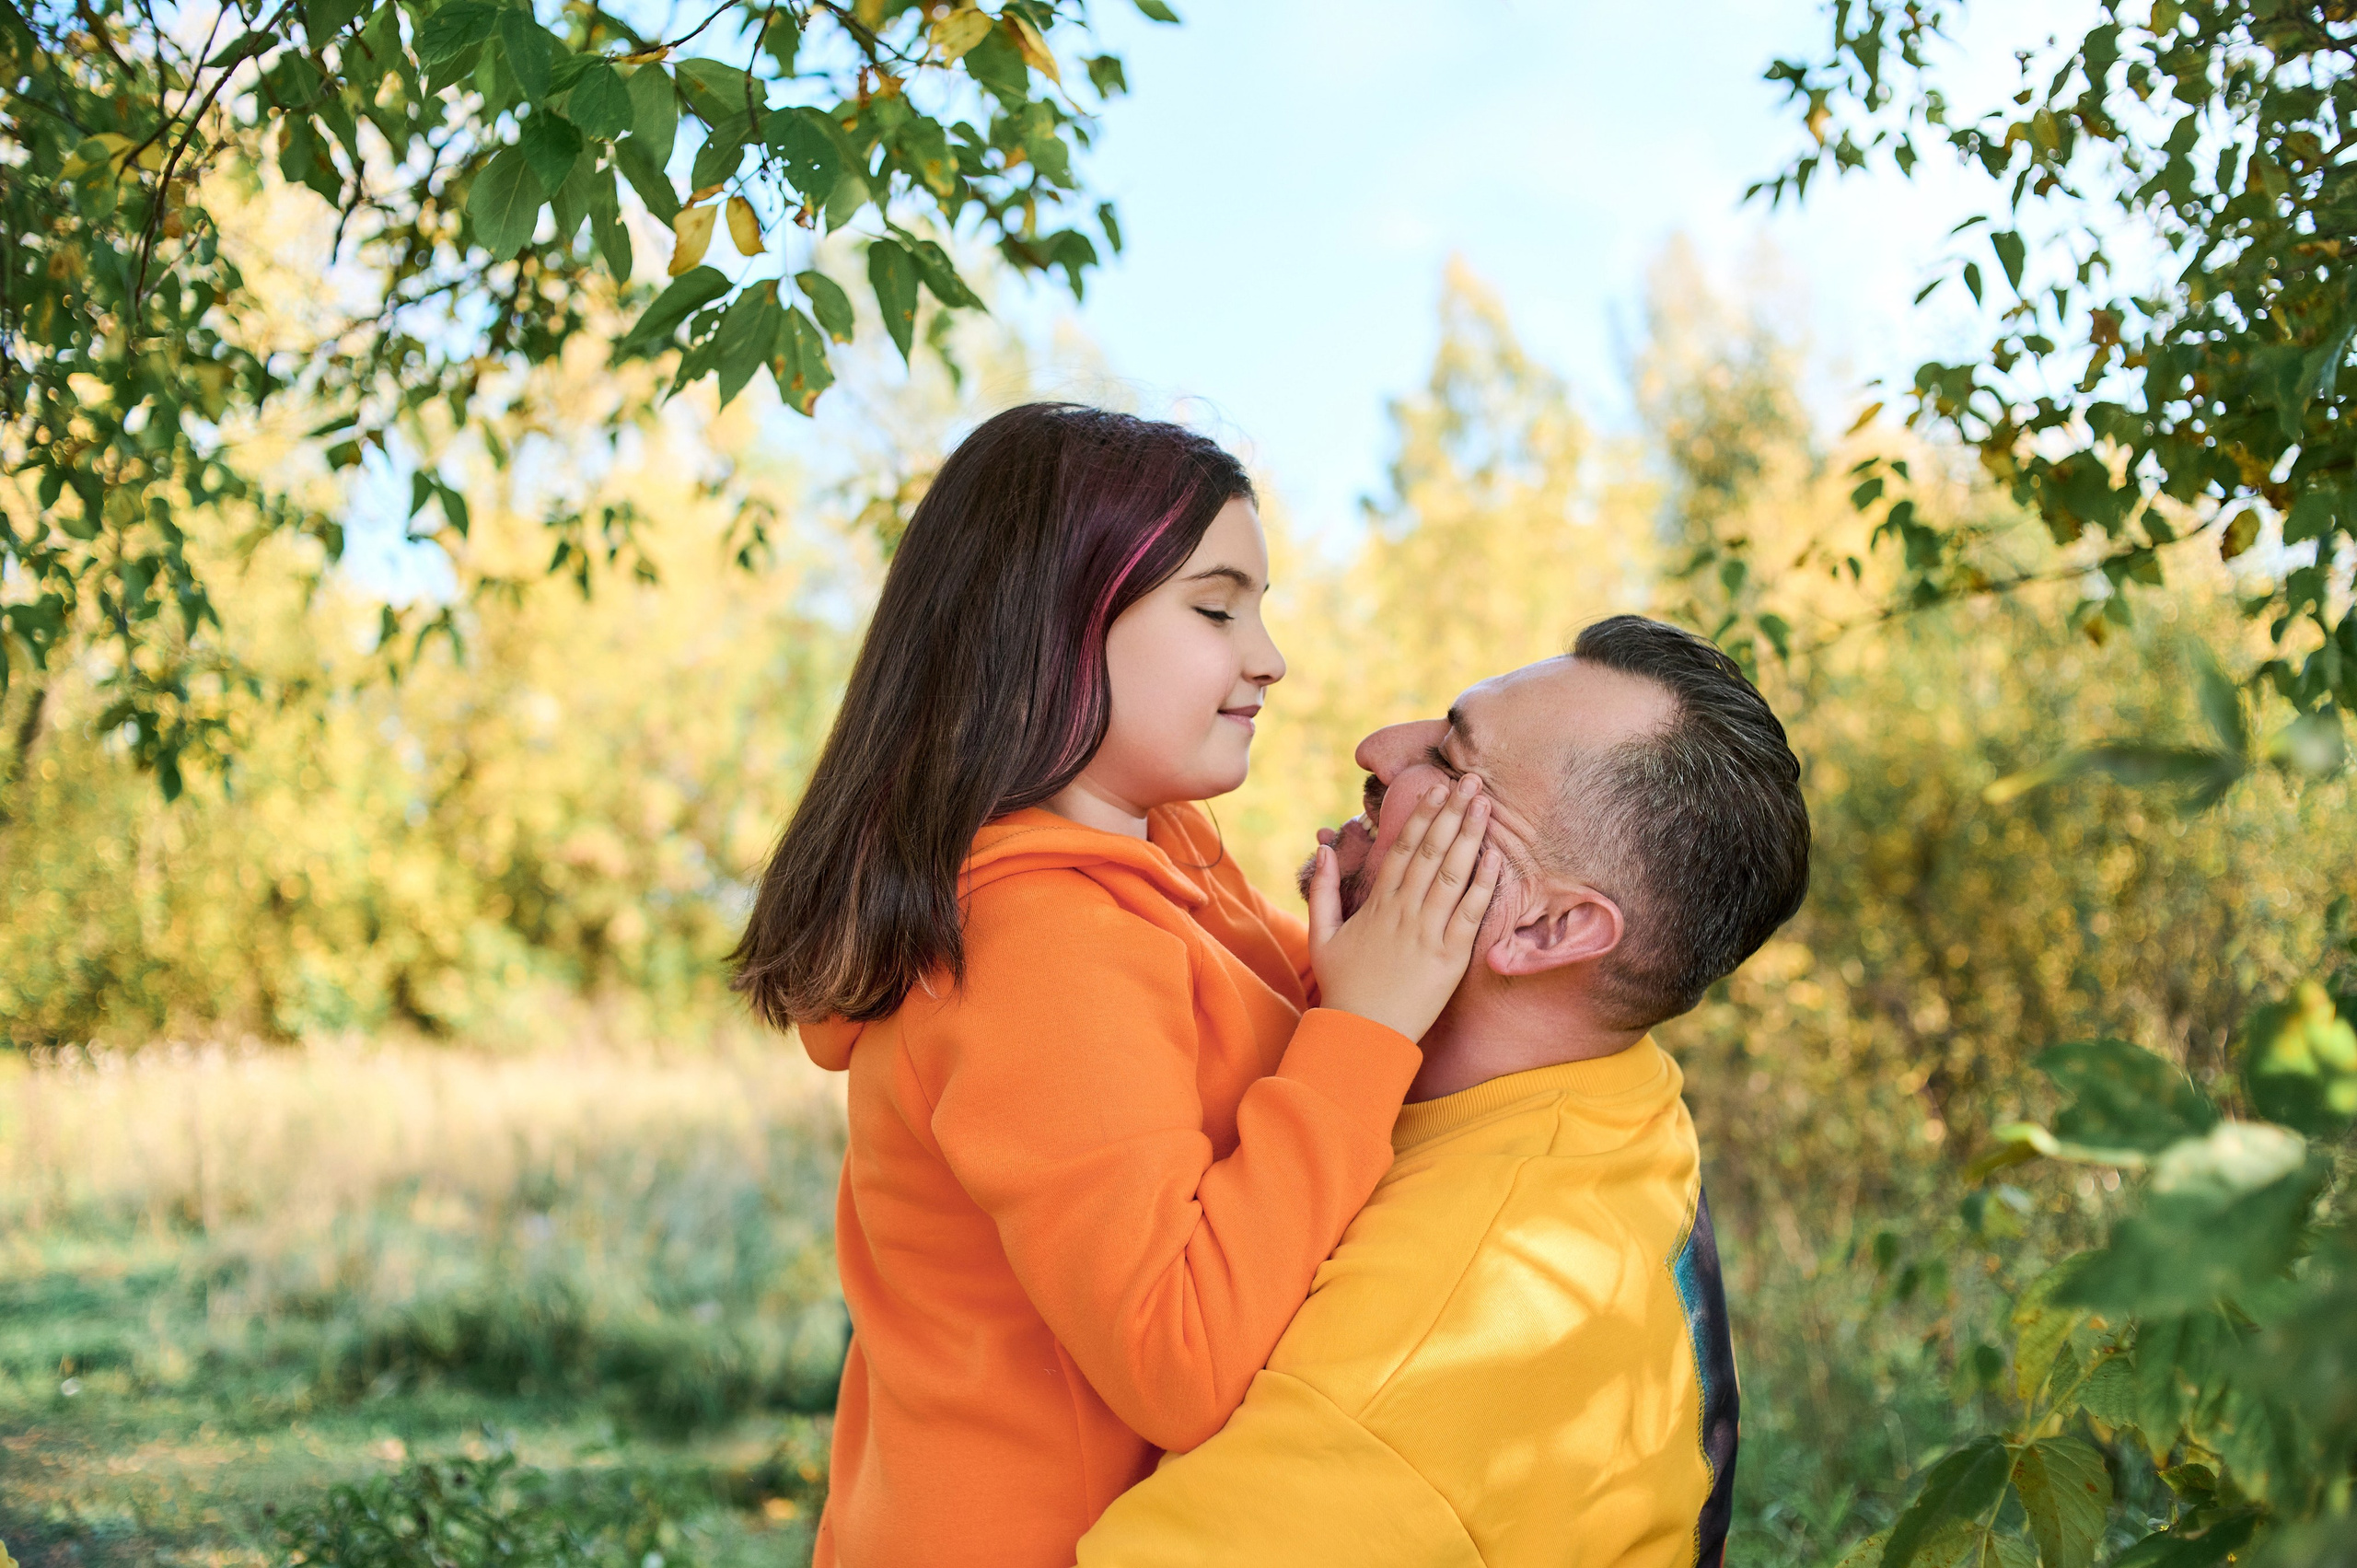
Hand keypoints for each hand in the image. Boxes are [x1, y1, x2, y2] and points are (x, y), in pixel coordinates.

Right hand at [1306, 773, 1501, 1043]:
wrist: (1361, 1035)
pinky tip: (1494, 859)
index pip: (1401, 849)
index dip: (1421, 817)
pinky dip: (1481, 885)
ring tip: (1484, 806)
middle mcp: (1403, 913)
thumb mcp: (1321, 935)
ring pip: (1451, 875)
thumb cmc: (1343, 987)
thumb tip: (1326, 848)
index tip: (1436, 790)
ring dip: (1469, 837)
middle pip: (1430, 852)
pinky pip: (1468, 914)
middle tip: (1470, 782)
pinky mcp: (1449, 958)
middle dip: (1451, 814)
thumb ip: (1323, 890)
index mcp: (1376, 905)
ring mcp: (1427, 934)